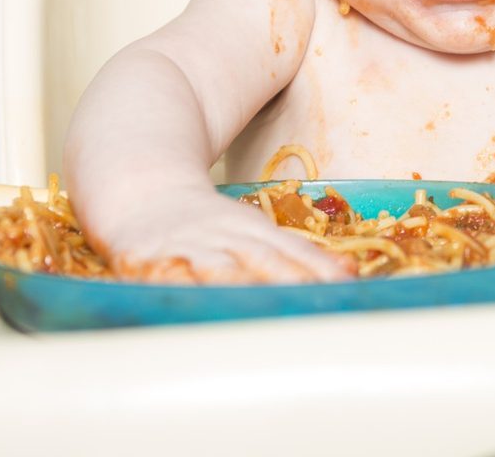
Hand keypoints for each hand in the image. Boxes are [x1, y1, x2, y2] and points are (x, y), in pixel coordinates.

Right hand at [99, 186, 350, 284]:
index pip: (293, 252)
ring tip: (261, 308)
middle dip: (287, 282)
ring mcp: (189, 248)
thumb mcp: (256, 232)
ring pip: (219, 269)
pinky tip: (192, 305)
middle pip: (262, 261)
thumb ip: (300, 259)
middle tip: (312, 305)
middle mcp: (226, 238)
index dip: (316, 271)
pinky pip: (167, 278)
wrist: (143, 186)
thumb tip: (351, 275)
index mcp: (254, 231)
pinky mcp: (151, 261)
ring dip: (240, 287)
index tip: (343, 290)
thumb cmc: (210, 222)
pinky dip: (181, 291)